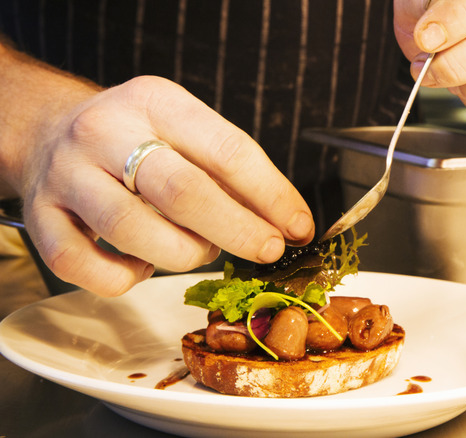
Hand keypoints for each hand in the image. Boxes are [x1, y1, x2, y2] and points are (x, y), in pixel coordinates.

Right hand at [21, 76, 313, 295]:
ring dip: (184, 254)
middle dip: (238, 230)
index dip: (271, 195)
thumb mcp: (185, 131)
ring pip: (133, 231)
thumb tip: (288, 223)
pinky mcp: (41, 218)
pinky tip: (143, 265)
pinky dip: (124, 279)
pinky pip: (85, 267)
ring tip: (200, 250)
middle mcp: (106, 133)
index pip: (227, 151)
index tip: (298, 226)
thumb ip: (232, 172)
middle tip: (268, 250)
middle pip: (182, 192)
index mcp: (156, 103)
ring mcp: (67, 175)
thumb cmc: (136, 138)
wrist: (51, 129)